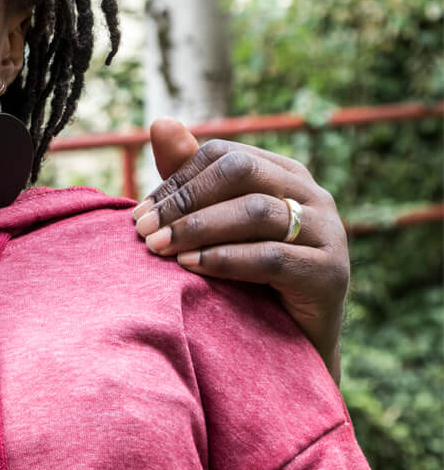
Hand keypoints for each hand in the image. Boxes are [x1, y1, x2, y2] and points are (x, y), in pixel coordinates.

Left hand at [132, 118, 349, 382]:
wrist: (289, 347)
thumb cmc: (245, 277)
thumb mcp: (215, 225)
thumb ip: (189, 178)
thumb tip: (159, 122)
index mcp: (283, 172)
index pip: (222, 155)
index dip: (176, 180)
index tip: (139, 213)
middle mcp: (312, 194)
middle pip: (241, 173)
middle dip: (185, 200)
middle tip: (142, 229)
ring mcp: (329, 232)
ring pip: (257, 212)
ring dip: (198, 228)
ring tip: (157, 248)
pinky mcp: (331, 273)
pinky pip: (273, 257)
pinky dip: (225, 259)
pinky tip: (189, 266)